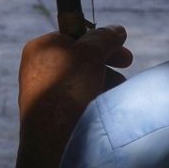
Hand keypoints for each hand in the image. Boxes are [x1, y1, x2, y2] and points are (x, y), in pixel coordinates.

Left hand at [16, 24, 130, 167]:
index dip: (100, 39)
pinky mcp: (56, 116)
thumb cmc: (67, 88)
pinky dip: (96, 100)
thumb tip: (117, 30)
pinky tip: (105, 107)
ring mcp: (47, 94)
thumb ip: (104, 38)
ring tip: (115, 91)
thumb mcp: (89, 53)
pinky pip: (81, 101)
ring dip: (105, 82)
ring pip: (85, 81)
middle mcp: (40, 70)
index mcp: (41, 49)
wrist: (53, 137)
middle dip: (107, 63)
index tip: (122, 45)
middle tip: (128, 64)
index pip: (75, 36)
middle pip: (82, 59)